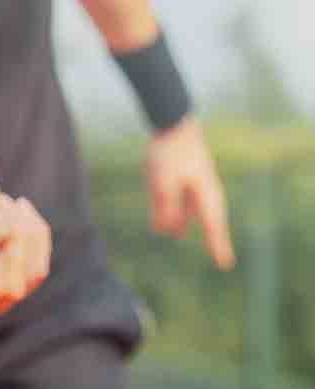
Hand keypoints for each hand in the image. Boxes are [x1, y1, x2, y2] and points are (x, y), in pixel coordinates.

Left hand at [145, 116, 234, 268]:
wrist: (171, 124)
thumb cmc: (169, 154)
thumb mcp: (162, 185)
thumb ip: (166, 208)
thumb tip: (167, 232)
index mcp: (204, 193)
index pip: (213, 226)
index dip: (218, 245)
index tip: (225, 264)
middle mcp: (202, 191)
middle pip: (208, 221)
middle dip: (213, 239)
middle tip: (223, 261)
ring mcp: (193, 184)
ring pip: (189, 212)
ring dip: (186, 225)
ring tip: (188, 239)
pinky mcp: (181, 179)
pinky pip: (179, 202)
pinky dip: (176, 214)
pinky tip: (167, 227)